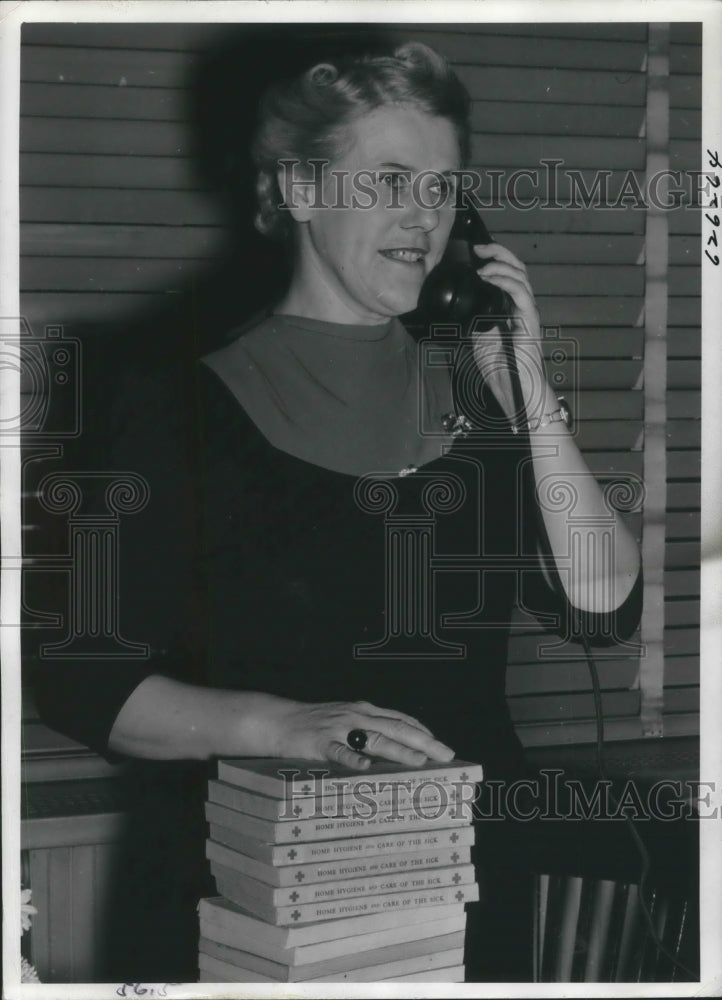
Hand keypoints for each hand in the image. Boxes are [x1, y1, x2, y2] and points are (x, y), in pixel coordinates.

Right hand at [245, 693, 455, 770]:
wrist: (278, 719)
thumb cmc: (314, 724)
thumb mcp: (345, 720)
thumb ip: (368, 730)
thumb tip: (396, 748)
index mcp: (364, 711)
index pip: (400, 719)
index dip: (423, 731)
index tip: (442, 745)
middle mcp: (356, 716)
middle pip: (396, 727)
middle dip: (424, 740)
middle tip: (446, 754)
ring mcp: (339, 729)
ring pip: (374, 738)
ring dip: (398, 749)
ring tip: (419, 759)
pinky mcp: (320, 742)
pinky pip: (339, 752)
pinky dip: (353, 758)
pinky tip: (365, 767)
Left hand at [471, 243, 546, 419]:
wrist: (514, 390)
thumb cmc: (501, 369)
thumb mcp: (478, 338)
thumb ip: (474, 320)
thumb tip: (458, 305)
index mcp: (511, 308)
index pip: (508, 274)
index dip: (495, 259)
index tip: (476, 252)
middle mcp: (522, 306)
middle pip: (517, 268)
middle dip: (499, 253)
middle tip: (480, 248)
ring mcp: (527, 312)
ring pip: (520, 277)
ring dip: (500, 266)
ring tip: (483, 267)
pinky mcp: (530, 321)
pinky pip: (521, 294)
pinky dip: (506, 282)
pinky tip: (492, 279)